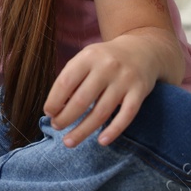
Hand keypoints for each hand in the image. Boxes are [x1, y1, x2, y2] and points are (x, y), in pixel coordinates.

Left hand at [42, 33, 164, 147]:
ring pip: (101, 112)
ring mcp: (124, 80)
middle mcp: (107, 67)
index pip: (66, 82)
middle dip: (66, 118)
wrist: (142, 50)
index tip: (48, 113)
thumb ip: (72, 78)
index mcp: (88, 57)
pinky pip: (126, 115)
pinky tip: (101, 141)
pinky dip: (113, 130)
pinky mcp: (140, 91)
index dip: (54, 100)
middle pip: (82, 100)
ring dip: (83, 130)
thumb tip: (55, 108)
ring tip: (69, 141)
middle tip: (57, 127)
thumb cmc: (105, 59)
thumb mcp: (87, 58)